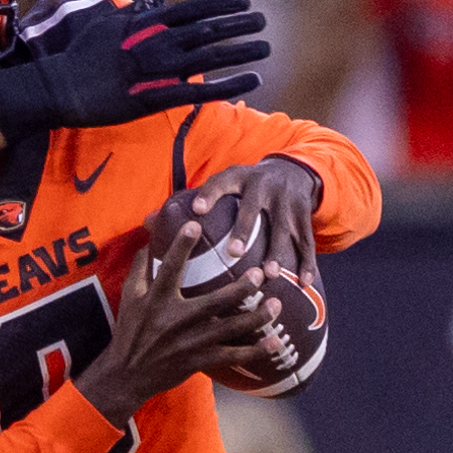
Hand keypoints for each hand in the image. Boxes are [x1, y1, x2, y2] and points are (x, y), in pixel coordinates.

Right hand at [0, 0, 268, 138]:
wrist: (60, 87)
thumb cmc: (81, 56)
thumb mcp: (109, 23)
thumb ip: (137, 12)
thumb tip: (156, 0)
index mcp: (147, 24)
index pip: (194, 9)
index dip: (222, 5)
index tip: (244, 3)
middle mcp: (157, 43)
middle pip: (209, 30)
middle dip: (239, 24)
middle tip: (263, 22)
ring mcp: (157, 70)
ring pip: (210, 57)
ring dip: (241, 50)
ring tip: (265, 47)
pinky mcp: (155, 97)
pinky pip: (200, 91)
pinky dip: (227, 85)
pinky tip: (250, 81)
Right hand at [75, 218, 280, 423]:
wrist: (126, 374)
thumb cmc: (130, 331)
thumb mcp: (128, 297)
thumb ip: (141, 267)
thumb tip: (149, 237)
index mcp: (156, 300)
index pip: (169, 269)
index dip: (181, 247)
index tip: (196, 225)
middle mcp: (174, 320)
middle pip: (213, 303)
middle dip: (239, 289)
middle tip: (259, 274)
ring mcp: (189, 343)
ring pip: (228, 329)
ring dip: (255, 318)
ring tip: (276, 305)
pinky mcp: (198, 361)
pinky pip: (230, 356)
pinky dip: (253, 351)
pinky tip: (274, 343)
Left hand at [155, 155, 322, 293]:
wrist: (294, 170)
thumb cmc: (246, 185)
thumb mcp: (224, 183)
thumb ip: (190, 203)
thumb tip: (146, 222)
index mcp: (239, 177)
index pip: (222, 182)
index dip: (209, 194)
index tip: (196, 211)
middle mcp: (263, 187)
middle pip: (253, 209)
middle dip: (245, 229)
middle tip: (234, 252)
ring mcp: (286, 202)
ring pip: (282, 228)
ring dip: (278, 251)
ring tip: (270, 273)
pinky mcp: (304, 217)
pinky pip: (306, 242)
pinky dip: (306, 262)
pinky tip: (303, 282)